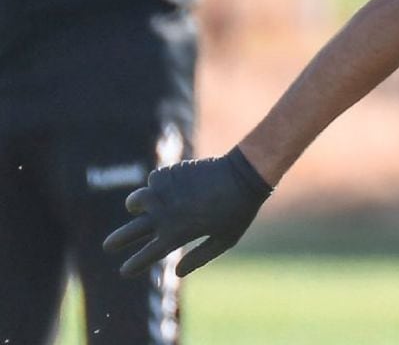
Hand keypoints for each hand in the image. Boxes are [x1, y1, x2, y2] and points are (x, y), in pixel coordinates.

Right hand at [103, 147, 272, 277]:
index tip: (124, 271)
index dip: (134, 265)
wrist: (243, 175)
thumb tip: (176, 271)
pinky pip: (152, 181)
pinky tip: (169, 186)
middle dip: (117, 241)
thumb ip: (199, 257)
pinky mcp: (168, 174)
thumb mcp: (224, 241)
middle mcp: (164, 215)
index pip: (147, 256)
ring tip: (139, 207)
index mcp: (176, 235)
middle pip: (130, 232)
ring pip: (135, 201)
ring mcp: (163, 193)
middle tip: (108, 246)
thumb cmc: (238, 211)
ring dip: (136, 205)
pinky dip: (157, 185)